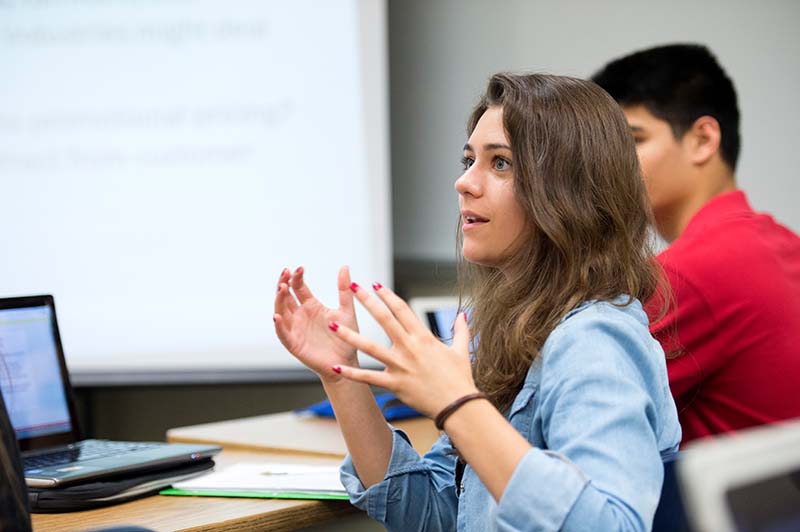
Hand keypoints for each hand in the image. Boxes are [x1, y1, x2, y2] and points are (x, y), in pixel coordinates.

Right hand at [273, 265, 358, 381]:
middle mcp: (300, 316)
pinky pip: (283, 334)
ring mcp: (295, 329)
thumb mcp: (346, 310)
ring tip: (281, 288)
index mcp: (311, 306)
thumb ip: (344, 290)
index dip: (296, 277)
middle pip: (285, 297)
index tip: (299, 268)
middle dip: (283, 284)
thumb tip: (345, 266)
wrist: (347, 361)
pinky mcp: (294, 344)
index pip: (298, 288)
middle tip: (285, 273)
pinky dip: (279, 326)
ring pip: (281, 312)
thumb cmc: (346, 337)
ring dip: (279, 300)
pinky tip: (277, 316)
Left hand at [327, 282, 477, 418]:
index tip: (375, 285)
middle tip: (353, 287)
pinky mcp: (395, 384)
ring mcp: (400, 366)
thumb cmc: (460, 379)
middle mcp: (409, 348)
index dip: (387, 296)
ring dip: (349, 336)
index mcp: (423, 337)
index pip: (402, 310)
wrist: (459, 406)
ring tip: (332, 326)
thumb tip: (463, 315)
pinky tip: (336, 367)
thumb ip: (460, 330)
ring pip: (370, 347)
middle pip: (384, 319)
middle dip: (367, 301)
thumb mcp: (461, 351)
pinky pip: (369, 378)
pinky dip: (352, 373)